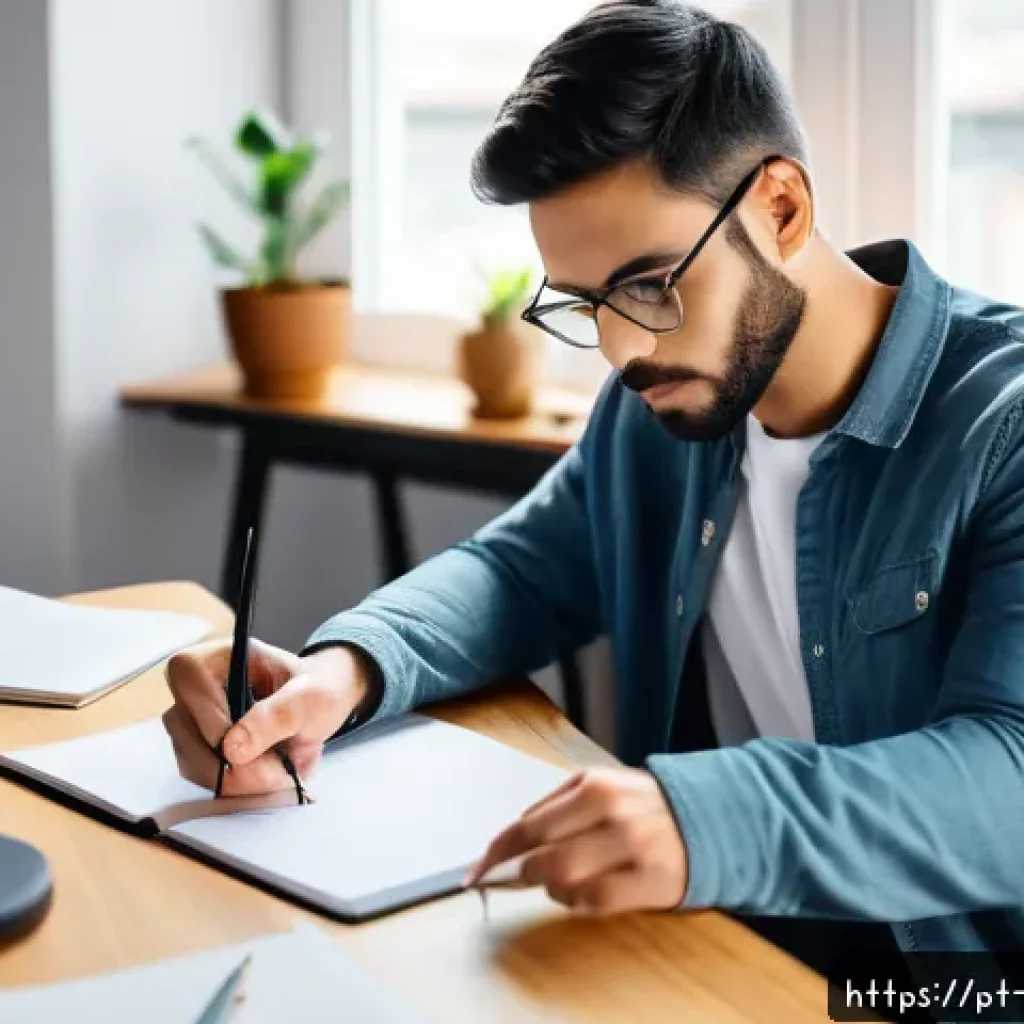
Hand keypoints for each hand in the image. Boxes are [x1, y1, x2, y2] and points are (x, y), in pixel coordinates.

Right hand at [162, 639, 374, 796]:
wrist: (320, 709)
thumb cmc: (315, 690)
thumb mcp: (309, 698)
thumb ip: (276, 716)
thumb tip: (231, 749)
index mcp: (219, 657)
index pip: (192, 681)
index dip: (214, 719)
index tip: (251, 745)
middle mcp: (195, 687)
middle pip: (186, 730)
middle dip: (233, 762)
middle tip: (277, 770)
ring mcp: (191, 721)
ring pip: (192, 761)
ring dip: (237, 779)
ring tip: (277, 771)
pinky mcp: (196, 751)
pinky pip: (203, 778)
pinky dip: (235, 787)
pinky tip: (263, 776)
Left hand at [465, 767, 687, 915]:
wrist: (711, 818)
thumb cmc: (644, 804)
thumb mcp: (602, 785)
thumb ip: (559, 804)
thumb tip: (515, 836)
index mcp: (594, 785)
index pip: (529, 823)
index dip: (497, 851)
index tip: (476, 870)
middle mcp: (612, 813)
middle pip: (543, 853)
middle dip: (523, 871)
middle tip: (520, 877)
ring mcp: (633, 848)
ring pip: (566, 879)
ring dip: (551, 887)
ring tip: (560, 881)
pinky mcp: (651, 882)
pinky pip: (595, 901)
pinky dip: (578, 902)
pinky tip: (583, 893)